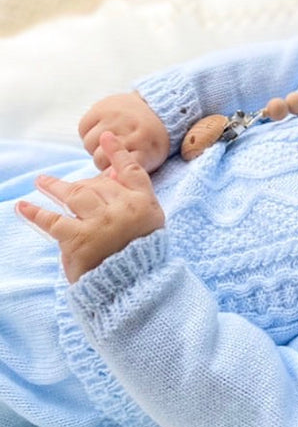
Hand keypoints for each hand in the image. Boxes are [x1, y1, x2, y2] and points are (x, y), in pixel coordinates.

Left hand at [17, 132, 165, 283]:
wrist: (134, 289)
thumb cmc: (141, 259)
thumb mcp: (147, 225)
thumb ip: (131, 200)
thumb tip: (113, 173)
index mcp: (143, 204)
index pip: (130, 171)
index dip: (117, 152)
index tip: (105, 137)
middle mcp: (123, 208)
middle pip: (97, 184)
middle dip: (79, 182)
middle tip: (62, 182)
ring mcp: (100, 223)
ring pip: (75, 195)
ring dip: (54, 187)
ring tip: (41, 182)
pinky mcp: (79, 239)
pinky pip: (53, 221)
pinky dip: (36, 213)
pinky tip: (22, 206)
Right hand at [79, 92, 169, 172]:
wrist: (156, 109)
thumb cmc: (149, 142)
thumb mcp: (150, 160)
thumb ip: (130, 172)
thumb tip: (107, 178)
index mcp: (145, 148)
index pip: (118, 170)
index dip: (111, 174)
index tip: (112, 174)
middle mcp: (130, 131)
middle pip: (99, 159)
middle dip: (103, 160)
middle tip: (112, 154)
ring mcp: (115, 117)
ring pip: (89, 144)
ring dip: (95, 146)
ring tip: (108, 141)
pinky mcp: (101, 107)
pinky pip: (83, 128)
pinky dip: (88, 132)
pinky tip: (101, 130)